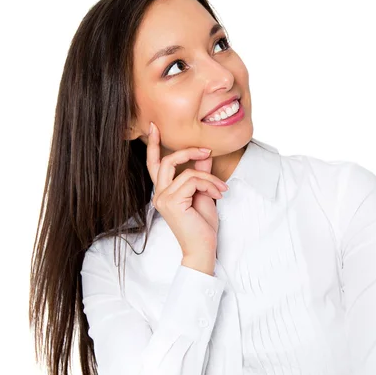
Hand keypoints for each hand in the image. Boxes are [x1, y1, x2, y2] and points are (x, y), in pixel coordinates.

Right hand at [147, 122, 228, 257]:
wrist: (203, 248)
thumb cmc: (202, 226)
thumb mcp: (204, 194)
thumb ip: (201, 174)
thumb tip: (204, 155)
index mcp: (164, 192)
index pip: (154, 164)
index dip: (154, 145)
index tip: (154, 126)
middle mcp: (159, 194)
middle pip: (167, 161)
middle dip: (188, 151)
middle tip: (207, 150)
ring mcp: (163, 198)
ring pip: (187, 173)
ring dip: (210, 178)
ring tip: (222, 189)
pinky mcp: (172, 202)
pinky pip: (194, 180)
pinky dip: (210, 184)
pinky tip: (218, 195)